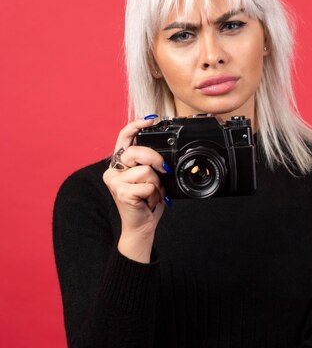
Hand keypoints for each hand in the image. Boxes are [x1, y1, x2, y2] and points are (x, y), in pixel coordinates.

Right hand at [102, 116, 169, 237]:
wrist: (141, 227)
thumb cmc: (146, 202)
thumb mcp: (149, 178)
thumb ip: (149, 164)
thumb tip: (162, 155)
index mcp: (119, 164)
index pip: (124, 137)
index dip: (136, 125)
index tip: (150, 120)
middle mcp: (113, 171)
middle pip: (137, 151)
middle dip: (155, 159)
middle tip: (163, 170)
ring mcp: (115, 182)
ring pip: (146, 170)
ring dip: (157, 184)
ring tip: (153, 194)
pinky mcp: (121, 193)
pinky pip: (148, 185)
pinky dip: (155, 194)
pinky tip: (149, 202)